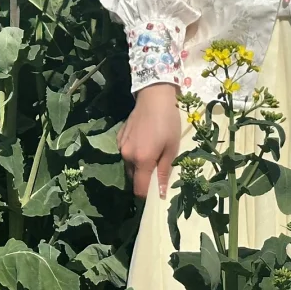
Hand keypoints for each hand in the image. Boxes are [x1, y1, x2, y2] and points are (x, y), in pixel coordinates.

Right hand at [116, 82, 181, 197]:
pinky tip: (144, 140)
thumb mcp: (172, 148)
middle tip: (158, 166)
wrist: (154, 96)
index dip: (148, 195)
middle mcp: (127, 156)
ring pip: (129, 165)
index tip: (156, 192)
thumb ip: (164, 172)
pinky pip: (126, 153)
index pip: (139, 190)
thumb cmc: (168, 122)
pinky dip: (134, 153)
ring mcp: (121, 146)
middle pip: (134, 178)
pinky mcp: (119, 137)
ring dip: (139, 165)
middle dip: (144, 178)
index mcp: (142, 160)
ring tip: (152, 151)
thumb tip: (161, 194)